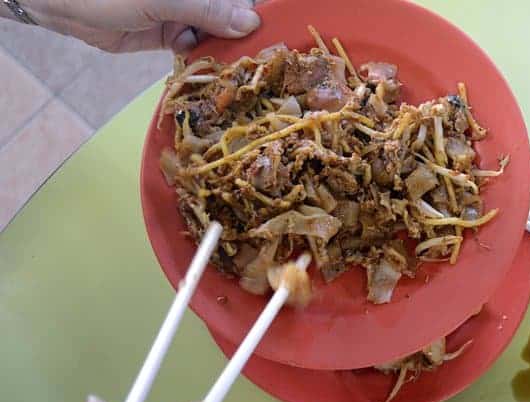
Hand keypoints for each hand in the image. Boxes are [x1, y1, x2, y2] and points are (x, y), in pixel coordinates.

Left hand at [8, 0, 260, 52]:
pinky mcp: (171, 33)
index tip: (276, 36)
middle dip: (245, 37)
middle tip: (260, 64)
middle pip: (232, 15)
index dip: (257, 13)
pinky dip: (204, 61)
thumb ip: (207, 9)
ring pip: (218, 34)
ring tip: (240, 73)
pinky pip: (198, 47)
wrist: (60, 3)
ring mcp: (184, 12)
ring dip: (227, 53)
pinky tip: (214, 73)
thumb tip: (250, 23)